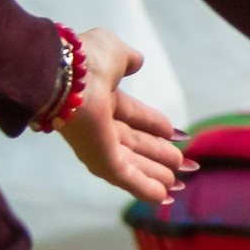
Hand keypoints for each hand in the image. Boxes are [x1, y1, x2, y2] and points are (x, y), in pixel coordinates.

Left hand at [54, 27, 186, 203]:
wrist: (63, 76)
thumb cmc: (85, 61)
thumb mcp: (113, 52)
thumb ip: (126, 59)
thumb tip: (137, 62)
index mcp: (103, 100)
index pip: (136, 118)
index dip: (158, 127)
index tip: (180, 136)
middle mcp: (100, 125)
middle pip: (137, 145)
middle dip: (161, 155)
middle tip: (186, 165)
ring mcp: (99, 145)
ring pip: (134, 165)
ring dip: (157, 175)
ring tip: (180, 185)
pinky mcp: (100, 161)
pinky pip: (127, 178)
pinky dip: (145, 188)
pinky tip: (163, 197)